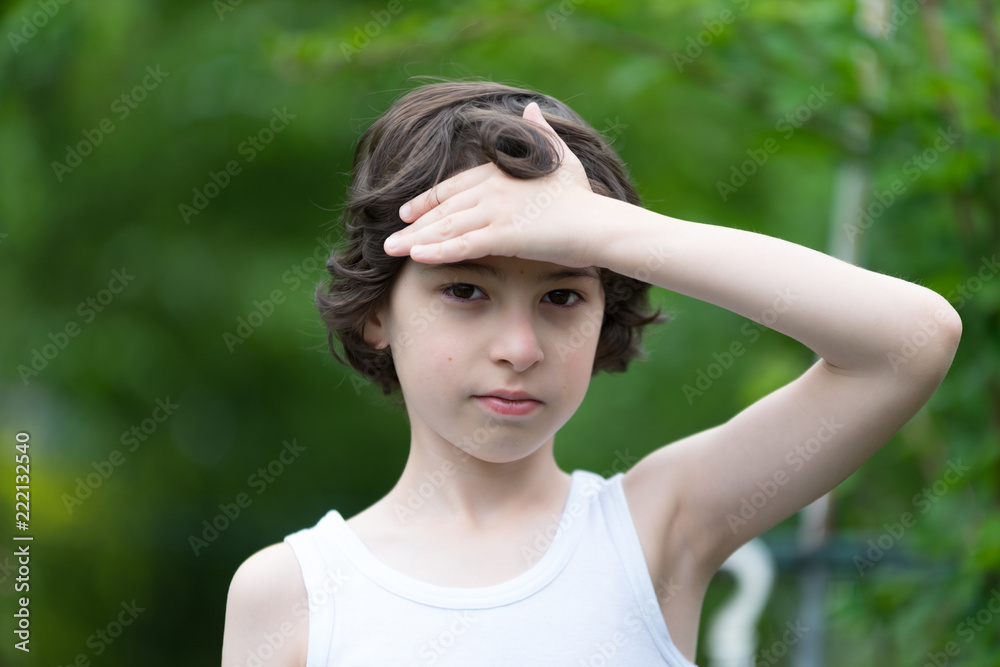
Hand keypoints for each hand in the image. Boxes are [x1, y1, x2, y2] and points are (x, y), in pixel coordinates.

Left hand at [383, 102, 599, 267]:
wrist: (599, 223)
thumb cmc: (582, 197)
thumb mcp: (561, 158)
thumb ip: (542, 133)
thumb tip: (532, 108)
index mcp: (500, 173)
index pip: (452, 188)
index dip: (427, 201)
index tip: (407, 212)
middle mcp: (493, 190)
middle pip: (443, 209)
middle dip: (413, 225)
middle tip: (389, 239)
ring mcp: (497, 212)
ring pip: (447, 228)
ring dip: (415, 241)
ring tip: (391, 251)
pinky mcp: (504, 236)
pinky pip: (463, 246)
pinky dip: (437, 252)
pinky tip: (416, 258)